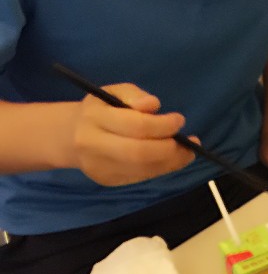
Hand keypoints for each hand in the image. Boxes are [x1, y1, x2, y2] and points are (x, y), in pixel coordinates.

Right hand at [72, 84, 195, 185]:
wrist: (71, 136)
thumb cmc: (101, 109)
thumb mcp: (113, 92)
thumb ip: (134, 94)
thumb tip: (153, 105)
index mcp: (94, 118)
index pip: (135, 126)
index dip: (163, 125)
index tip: (179, 120)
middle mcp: (93, 145)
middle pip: (139, 153)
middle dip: (170, 149)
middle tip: (189, 143)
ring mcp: (99, 167)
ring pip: (142, 170)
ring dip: (171, 162)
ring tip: (187, 153)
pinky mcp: (107, 181)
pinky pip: (141, 177)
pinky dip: (161, 169)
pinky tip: (172, 160)